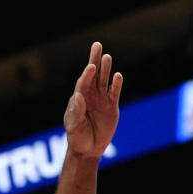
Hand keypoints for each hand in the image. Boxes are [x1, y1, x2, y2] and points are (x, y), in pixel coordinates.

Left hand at [64, 42, 122, 158]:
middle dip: (94, 60)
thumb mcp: (74, 126)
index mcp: (78, 99)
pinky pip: (114, 93)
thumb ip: (77, 111)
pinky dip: (116, 85)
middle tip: (96, 45)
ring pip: (104, 81)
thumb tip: (79, 96)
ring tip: (107, 57)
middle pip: (93, 75)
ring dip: (106, 69)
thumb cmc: (77, 137)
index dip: (86, 74)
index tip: (90, 65)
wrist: (88, 149)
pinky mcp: (112, 106)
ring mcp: (101, 100)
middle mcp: (90, 96)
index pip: (82, 83)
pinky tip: (118, 75)